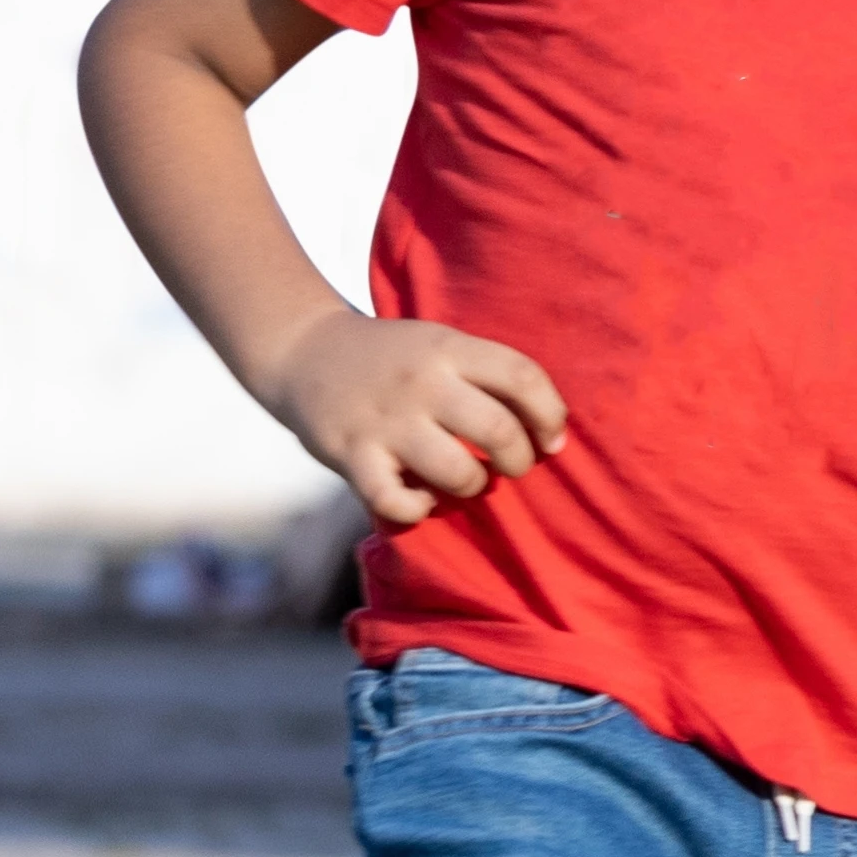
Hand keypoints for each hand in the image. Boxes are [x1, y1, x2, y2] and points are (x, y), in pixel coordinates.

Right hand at [267, 310, 564, 526]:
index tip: (549, 440)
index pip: (523, 377)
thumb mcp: (441, 347)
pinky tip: (419, 499)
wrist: (301, 350)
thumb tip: (555, 441)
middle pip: (499, 430)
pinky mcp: (350, 454)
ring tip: (467, 480)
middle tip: (509, 466)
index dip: (550, 415)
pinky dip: (416, 509)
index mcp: (448, 349)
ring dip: (473, 486)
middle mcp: (419, 382)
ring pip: (457, 472)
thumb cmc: (393, 361)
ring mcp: (384, 420)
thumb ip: (494, 381)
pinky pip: (396, 500)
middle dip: (519, 460)